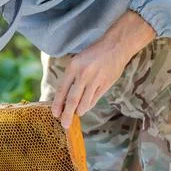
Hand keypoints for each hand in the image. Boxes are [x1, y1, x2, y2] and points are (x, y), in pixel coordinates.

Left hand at [51, 11, 155, 128]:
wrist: (115, 46)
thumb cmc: (93, 55)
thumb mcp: (77, 62)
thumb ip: (71, 79)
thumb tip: (64, 99)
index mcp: (73, 67)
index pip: (62, 90)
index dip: (57, 104)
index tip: (55, 114)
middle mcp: (83, 74)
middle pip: (72, 100)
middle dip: (67, 114)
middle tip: (64, 124)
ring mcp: (96, 80)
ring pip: (84, 103)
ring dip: (79, 111)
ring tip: (76, 115)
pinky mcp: (105, 85)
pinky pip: (94, 100)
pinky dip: (88, 106)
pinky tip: (85, 108)